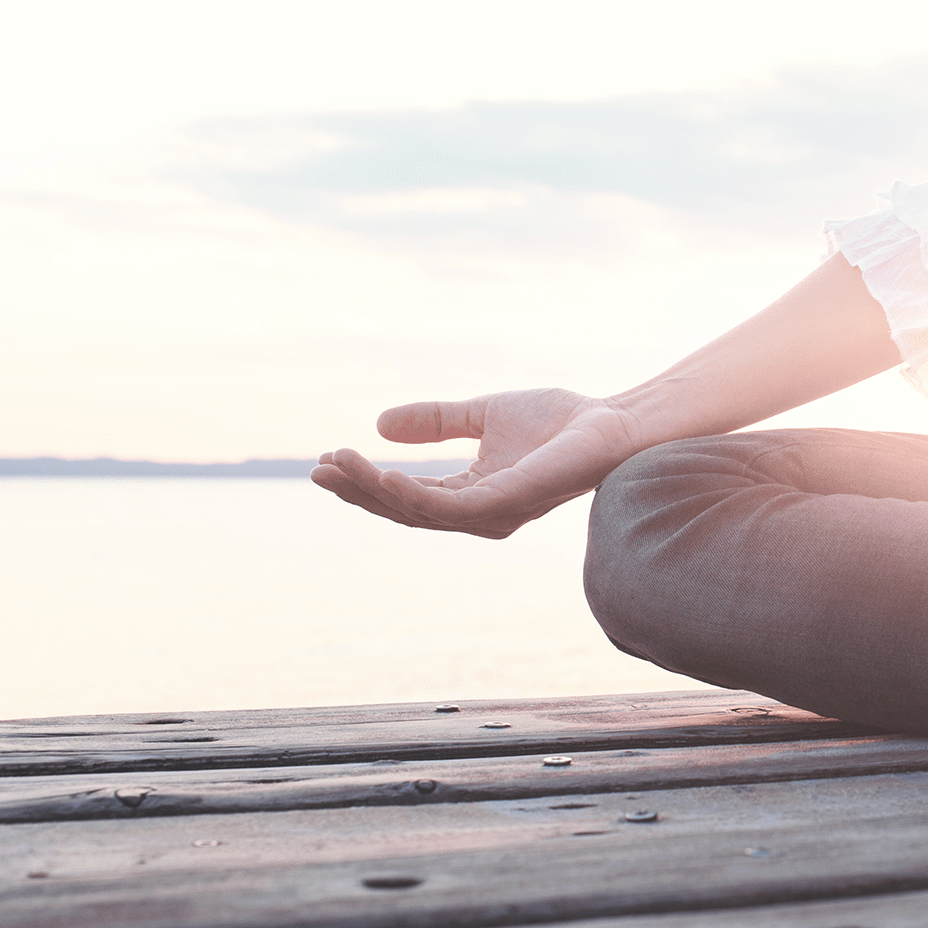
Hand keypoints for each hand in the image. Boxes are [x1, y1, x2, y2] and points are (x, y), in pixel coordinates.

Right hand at [311, 388, 643, 537]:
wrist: (609, 421)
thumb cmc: (559, 421)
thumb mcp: (482, 414)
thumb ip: (435, 422)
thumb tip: (378, 424)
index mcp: (473, 495)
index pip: (408, 495)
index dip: (366, 480)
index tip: (328, 457)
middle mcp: (480, 513)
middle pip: (405, 510)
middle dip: (359, 491)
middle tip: (318, 468)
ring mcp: (493, 513)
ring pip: (417, 510)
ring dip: (374, 488)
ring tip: (338, 461)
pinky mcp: (507, 503)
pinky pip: (448, 508)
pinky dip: (412, 493)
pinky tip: (385, 475)